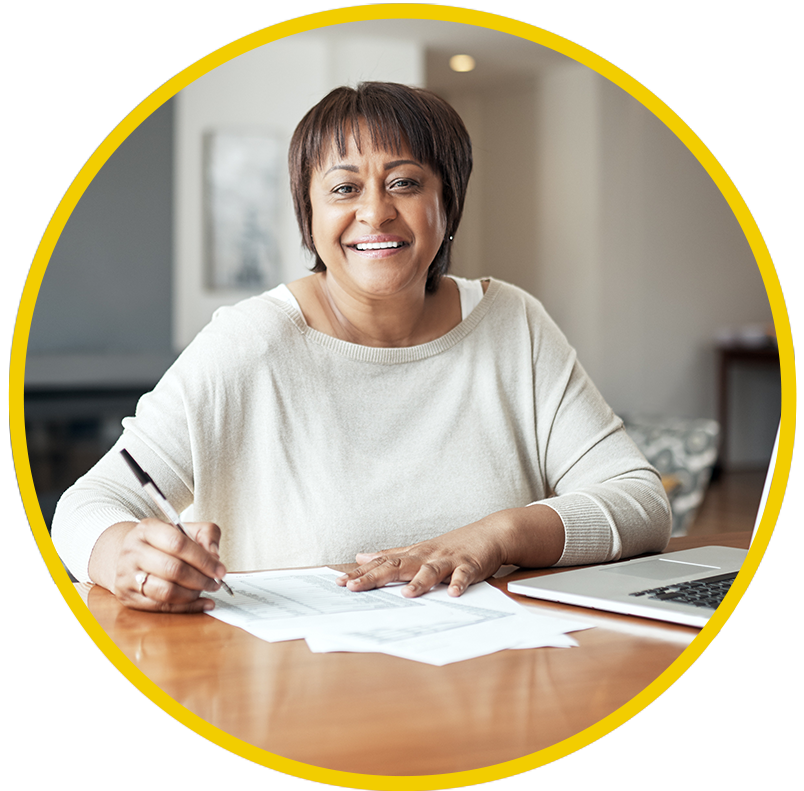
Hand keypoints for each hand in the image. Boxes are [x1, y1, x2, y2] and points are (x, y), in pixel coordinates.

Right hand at [90, 519, 226, 611]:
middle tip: (215, 582)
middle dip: (200, 579)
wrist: (131, 555)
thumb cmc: (162, 543)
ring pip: (166, 591)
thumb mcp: (184, 528)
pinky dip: (186, 608)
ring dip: (193, 594)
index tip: (220, 569)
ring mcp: (127, 575)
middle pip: (172, 569)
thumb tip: (215, 555)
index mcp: (147, 529)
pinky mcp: (128, 597)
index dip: (203, 559)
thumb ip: (207, 534)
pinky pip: (160, 607)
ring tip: (205, 589)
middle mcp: (133, 551)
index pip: (178, 543)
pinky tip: (201, 603)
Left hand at [336, 505, 564, 597]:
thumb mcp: (418, 550)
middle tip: (354, 588)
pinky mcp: (469, 565)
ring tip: (406, 594)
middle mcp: (426, 556)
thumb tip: (361, 556)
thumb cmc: (451, 546)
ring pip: (431, 571)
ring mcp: (448, 560)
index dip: (361, 573)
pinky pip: (464, 576)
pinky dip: (459, 583)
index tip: (340, 582)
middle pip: (398, 566)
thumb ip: (390, 554)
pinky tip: (454, 594)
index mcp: (413, 555)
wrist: (489, 534)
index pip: (382, 563)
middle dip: (375, 577)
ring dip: (419, 582)